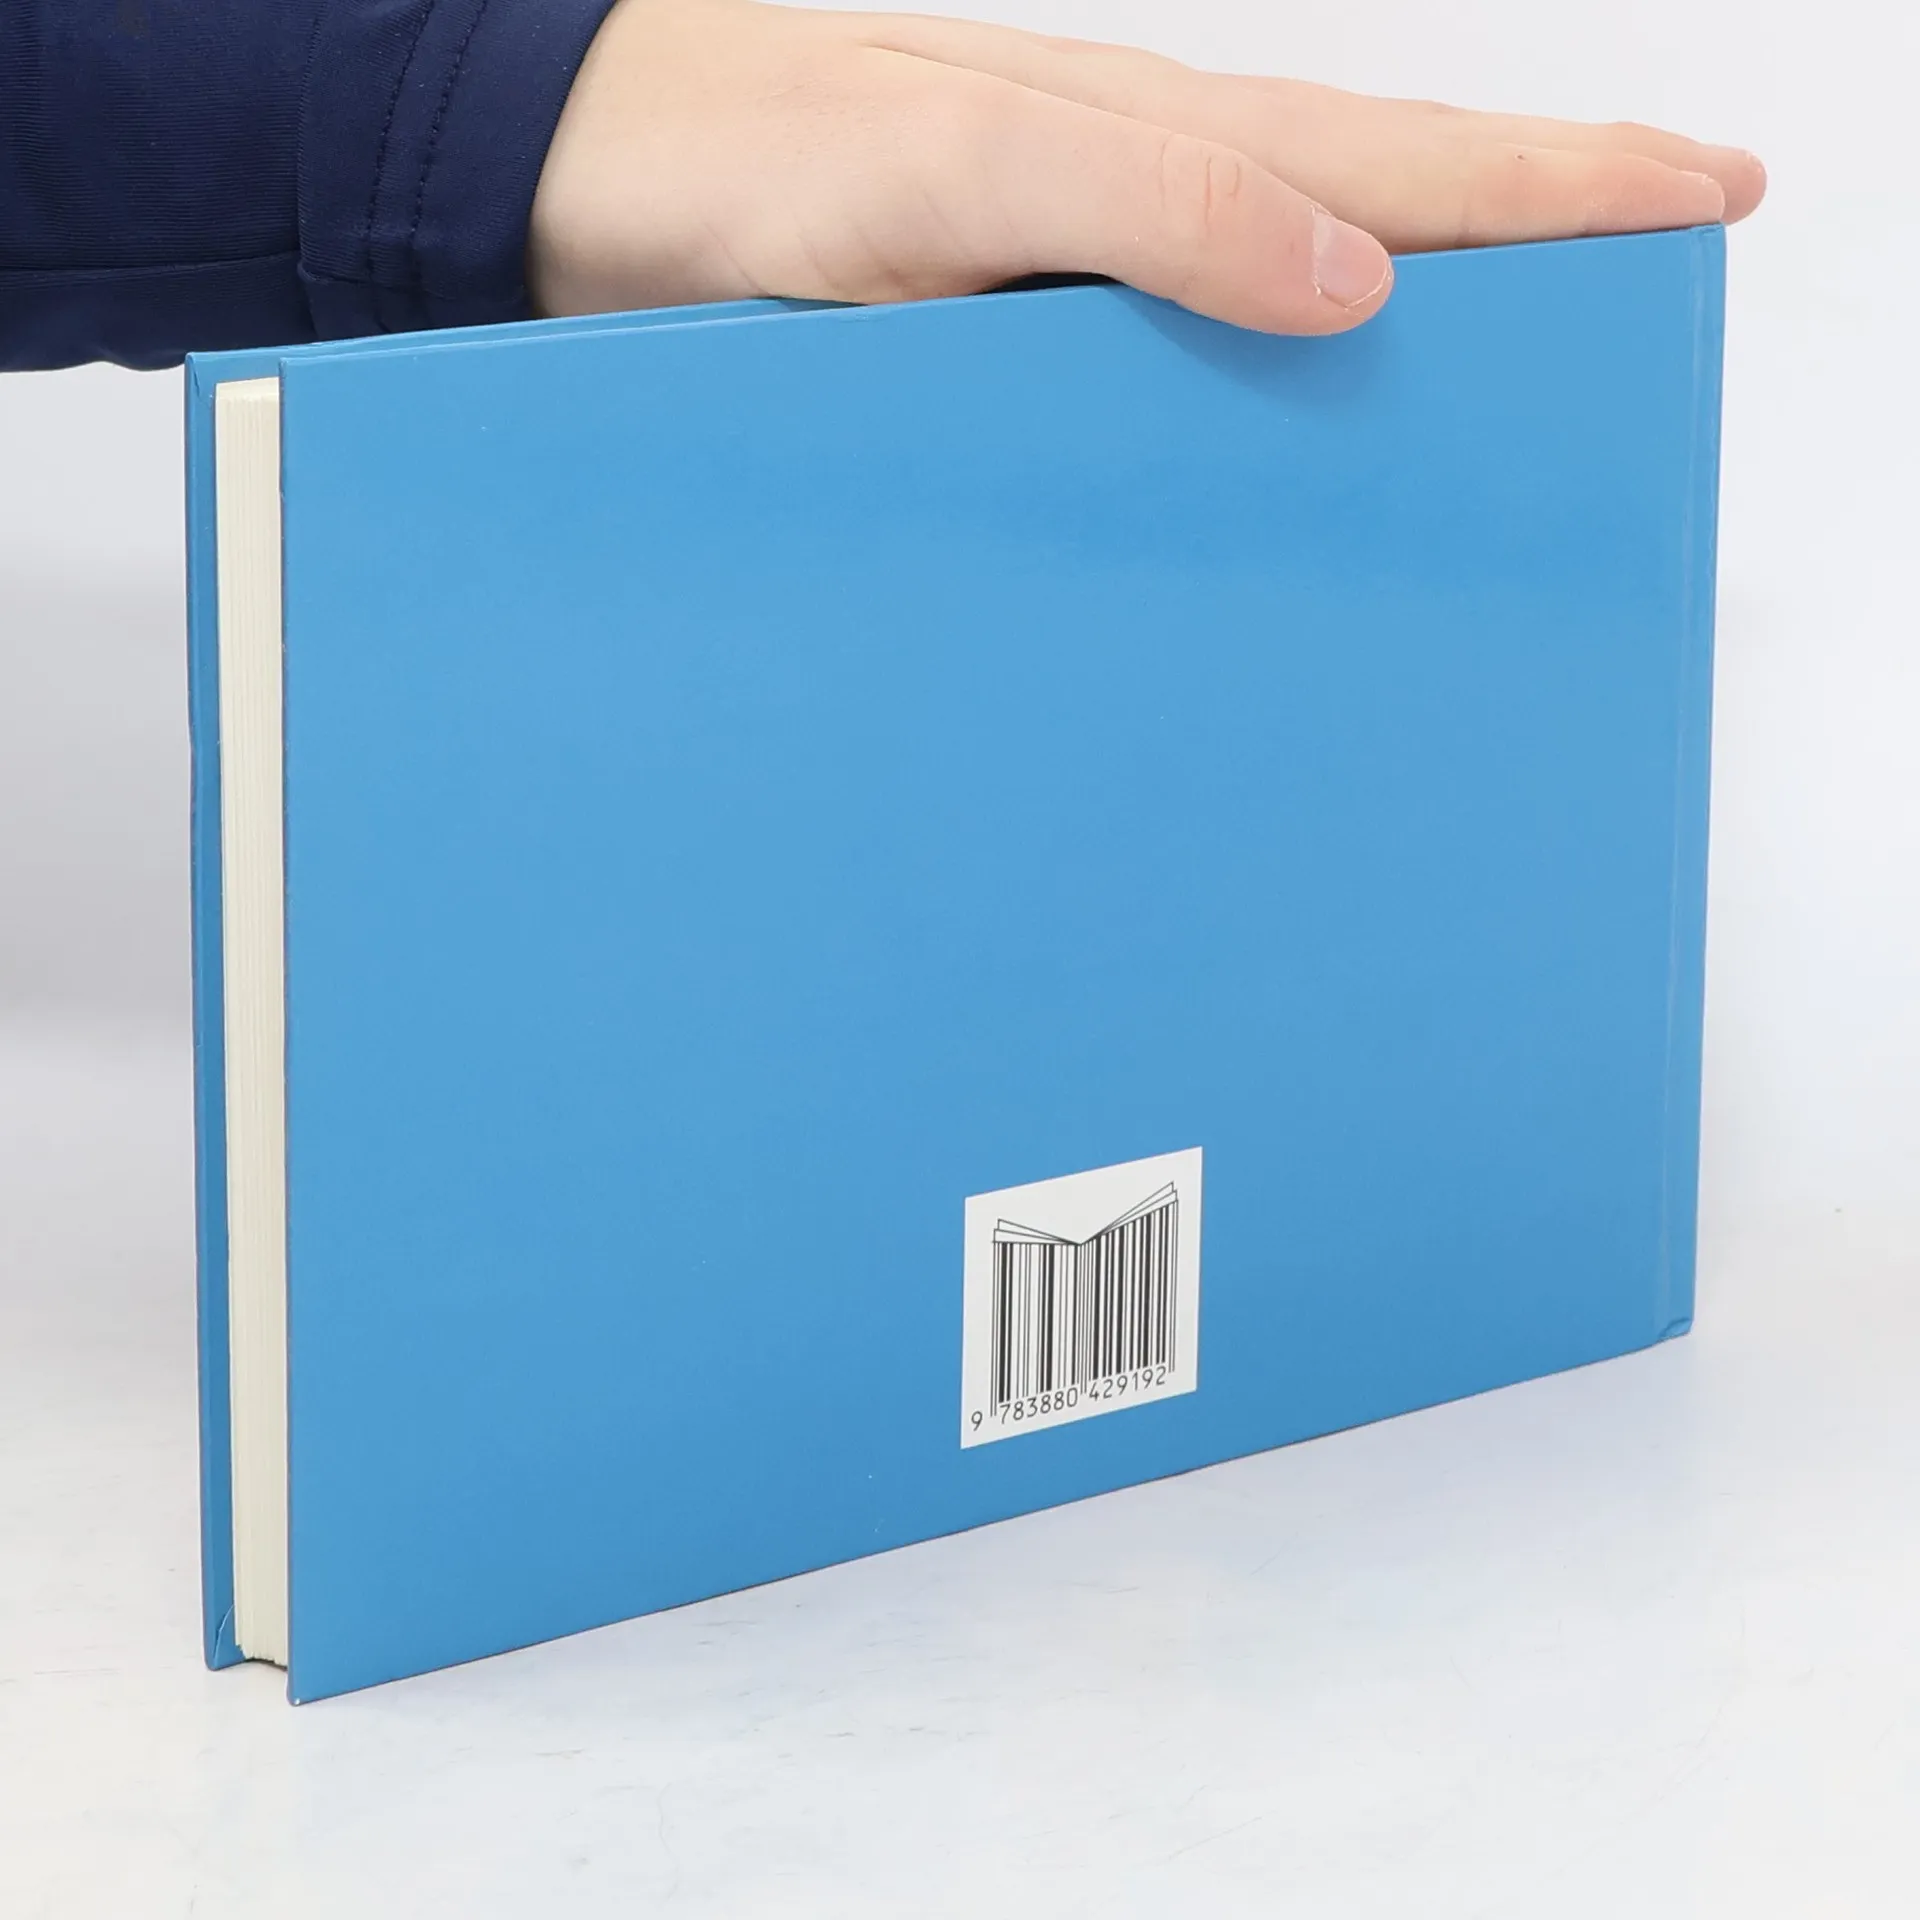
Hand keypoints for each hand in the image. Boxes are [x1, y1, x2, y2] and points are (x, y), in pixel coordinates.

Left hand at [528, 0, 1765, 335]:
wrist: (577, 194)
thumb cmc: (739, 150)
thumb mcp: (949, 168)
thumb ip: (1146, 205)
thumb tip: (1354, 279)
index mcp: (1148, 141)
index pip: (1403, 161)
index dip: (1564, 182)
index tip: (1707, 190)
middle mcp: (1130, 212)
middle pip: (1375, 221)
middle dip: (1532, 248)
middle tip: (1659, 269)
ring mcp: (1072, 291)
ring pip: (1282, 310)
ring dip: (1403, 341)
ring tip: (1506, 392)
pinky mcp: (999, 358)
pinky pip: (1164, 394)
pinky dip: (1248, 421)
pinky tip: (1273, 466)